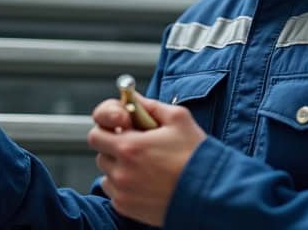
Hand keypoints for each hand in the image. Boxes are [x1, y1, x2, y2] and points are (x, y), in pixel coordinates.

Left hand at [87, 94, 206, 225]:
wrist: (210, 193)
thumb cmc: (196, 155)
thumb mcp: (178, 118)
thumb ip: (150, 106)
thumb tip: (134, 100)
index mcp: (129, 146)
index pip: (97, 133)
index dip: (108, 128)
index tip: (122, 128)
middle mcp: (121, 171)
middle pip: (101, 153)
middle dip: (114, 146)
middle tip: (136, 145)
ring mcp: (123, 192)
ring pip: (107, 174)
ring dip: (119, 167)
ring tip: (145, 165)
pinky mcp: (127, 208)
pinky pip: (115, 193)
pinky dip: (124, 186)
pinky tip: (147, 181)